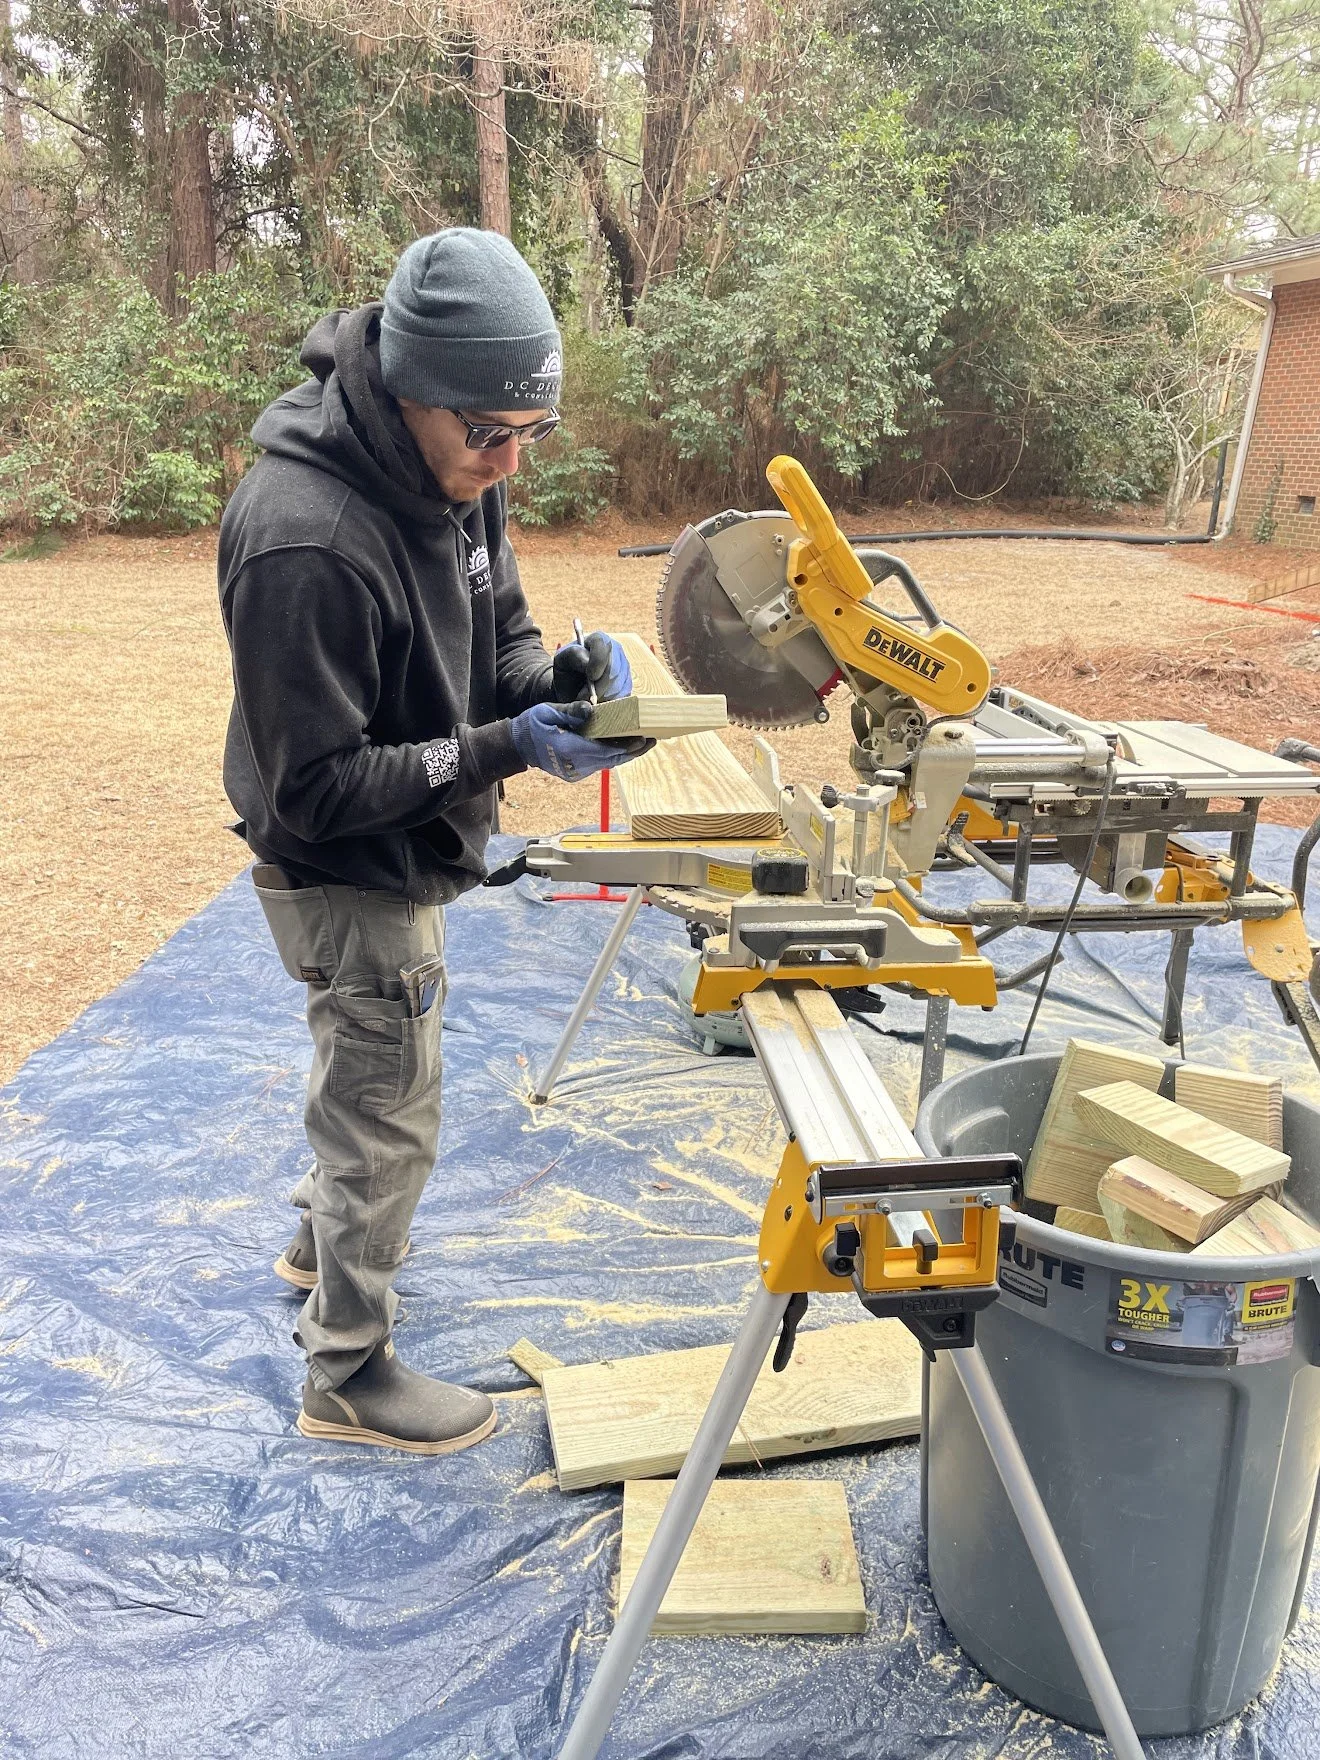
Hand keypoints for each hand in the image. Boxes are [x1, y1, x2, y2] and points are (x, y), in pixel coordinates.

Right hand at [511, 701, 651, 781]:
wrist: (518, 746)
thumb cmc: (533, 724)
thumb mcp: (548, 711)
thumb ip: (570, 711)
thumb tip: (591, 709)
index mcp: (568, 749)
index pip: (603, 751)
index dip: (625, 746)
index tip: (643, 738)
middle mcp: (575, 765)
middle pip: (610, 760)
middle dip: (632, 751)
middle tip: (653, 740)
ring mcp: (576, 772)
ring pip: (607, 764)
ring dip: (625, 754)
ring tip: (645, 742)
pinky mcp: (576, 773)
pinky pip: (600, 764)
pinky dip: (613, 755)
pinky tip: (625, 746)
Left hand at [551, 631, 631, 703]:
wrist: (571, 688)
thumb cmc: (566, 671)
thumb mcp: (562, 660)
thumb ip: (573, 656)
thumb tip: (588, 665)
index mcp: (598, 640)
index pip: (603, 646)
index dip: (598, 661)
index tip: (590, 676)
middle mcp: (615, 652)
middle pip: (613, 670)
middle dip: (598, 686)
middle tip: (581, 695)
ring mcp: (624, 669)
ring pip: (618, 687)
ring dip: (600, 697)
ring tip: (586, 697)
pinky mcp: (627, 686)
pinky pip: (621, 697)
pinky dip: (607, 703)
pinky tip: (596, 700)